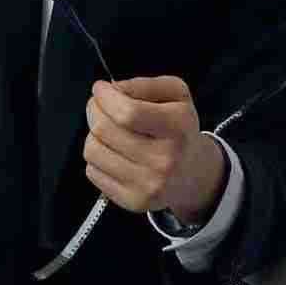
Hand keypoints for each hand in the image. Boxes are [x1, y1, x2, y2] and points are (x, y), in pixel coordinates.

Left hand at [84, 75, 223, 218]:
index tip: (101, 89)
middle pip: (104, 129)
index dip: (106, 98)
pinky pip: (93, 171)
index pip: (127, 113)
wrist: (192, 173)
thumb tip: (113, 89)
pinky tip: (113, 152)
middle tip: (99, 106)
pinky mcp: (133, 200)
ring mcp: (148, 184)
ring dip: (93, 135)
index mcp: (177, 127)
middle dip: (95, 110)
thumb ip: (144, 84)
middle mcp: (165, 159)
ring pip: (93, 150)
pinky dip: (97, 158)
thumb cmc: (179, 129)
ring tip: (108, 131)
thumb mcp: (175, 94)